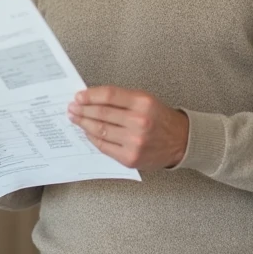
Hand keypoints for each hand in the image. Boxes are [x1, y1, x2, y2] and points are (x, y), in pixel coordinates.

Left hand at [67, 86, 189, 169]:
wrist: (181, 142)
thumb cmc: (159, 118)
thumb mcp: (145, 100)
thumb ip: (120, 98)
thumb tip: (91, 98)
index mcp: (143, 103)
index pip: (109, 96)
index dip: (90, 95)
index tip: (78, 96)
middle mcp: (139, 122)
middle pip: (102, 113)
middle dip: (82, 110)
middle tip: (72, 107)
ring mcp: (134, 142)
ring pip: (100, 130)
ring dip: (83, 123)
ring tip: (75, 118)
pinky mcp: (130, 158)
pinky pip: (104, 146)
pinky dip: (92, 138)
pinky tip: (87, 132)